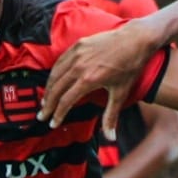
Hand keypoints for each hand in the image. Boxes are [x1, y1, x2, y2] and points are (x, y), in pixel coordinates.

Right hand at [39, 24, 156, 135]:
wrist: (135, 40)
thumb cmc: (130, 67)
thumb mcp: (121, 93)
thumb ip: (111, 116)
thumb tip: (110, 138)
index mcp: (88, 80)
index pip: (66, 101)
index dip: (58, 114)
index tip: (52, 123)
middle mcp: (79, 66)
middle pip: (56, 89)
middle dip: (48, 104)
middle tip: (42, 115)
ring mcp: (77, 53)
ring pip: (55, 74)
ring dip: (48, 89)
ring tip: (45, 101)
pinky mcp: (78, 45)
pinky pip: (60, 61)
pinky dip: (54, 73)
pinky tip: (53, 81)